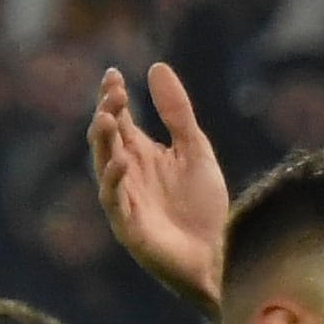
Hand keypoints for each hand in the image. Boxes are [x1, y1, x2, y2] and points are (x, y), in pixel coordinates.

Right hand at [89, 63, 230, 316]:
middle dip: (107, 113)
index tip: (114, 74)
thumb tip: (156, 67)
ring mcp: (125, 200)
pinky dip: (114, 179)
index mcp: (141, 154)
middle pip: (107, 137)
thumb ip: (177, 112)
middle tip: (114, 92)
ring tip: (108, 117)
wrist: (221, 255)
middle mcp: (128, 174)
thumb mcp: (195, 150)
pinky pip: (113, 200)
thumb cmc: (205, 207)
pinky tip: (122, 160)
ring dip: (103, 142)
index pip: (119, 119)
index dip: (113, 97)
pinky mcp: (128, 227)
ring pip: (103, 165)